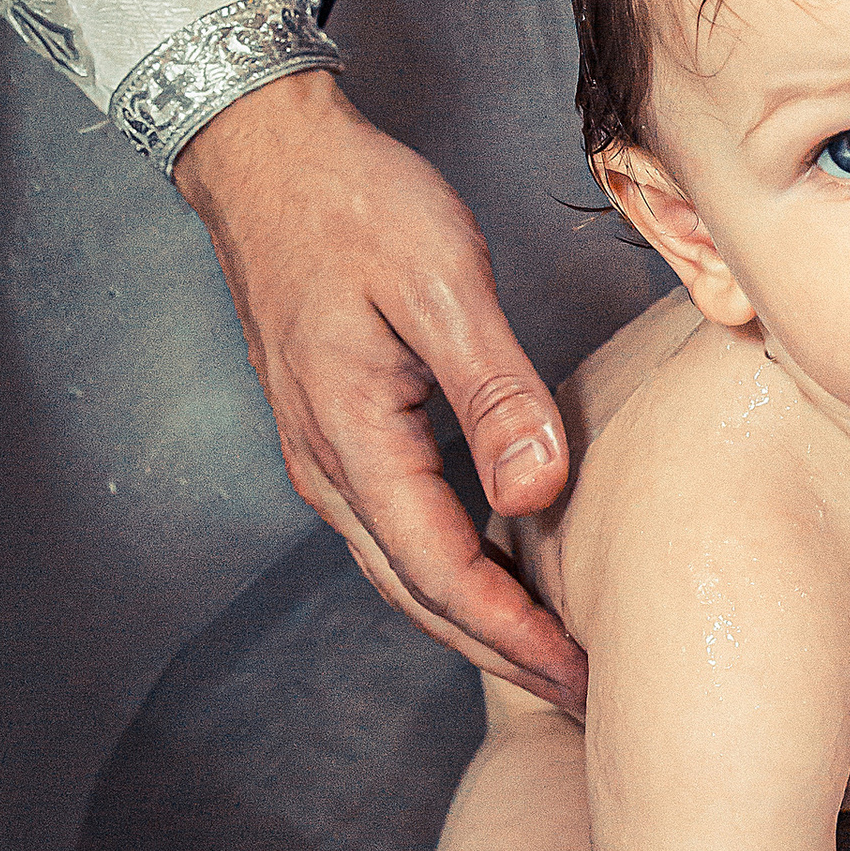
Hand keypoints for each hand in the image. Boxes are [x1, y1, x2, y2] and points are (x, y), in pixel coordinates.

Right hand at [175, 70, 584, 707]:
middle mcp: (328, 465)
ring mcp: (322, 452)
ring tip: (548, 652)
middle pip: (418, 594)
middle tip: (581, 695)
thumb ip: (493, 392)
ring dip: (473, 620)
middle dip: (499, 653)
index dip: (515, 636)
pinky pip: (392, 528)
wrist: (266, 155)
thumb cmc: (354, 203)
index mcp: (354, 439)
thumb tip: (538, 492)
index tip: (583, 675)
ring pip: (401, 568)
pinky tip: (498, 569)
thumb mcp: (441, 283)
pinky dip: (446, 569)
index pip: (443, 574)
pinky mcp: (333, 430)